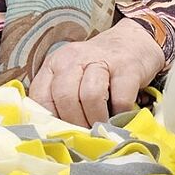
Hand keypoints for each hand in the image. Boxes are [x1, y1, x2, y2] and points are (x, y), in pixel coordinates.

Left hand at [29, 19, 163, 127]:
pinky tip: (120, 114)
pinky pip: (120, 100)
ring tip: (101, 127)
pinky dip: (120, 114)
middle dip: (75, 123)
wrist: (133, 41)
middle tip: (85, 133)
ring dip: (96, 119)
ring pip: (91, 96)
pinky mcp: (128, 68)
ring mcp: (102, 60)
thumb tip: (58, 133)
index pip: (41, 97)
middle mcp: (74, 58)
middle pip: (65, 97)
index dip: (51, 121)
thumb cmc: (97, 67)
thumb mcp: (71, 77)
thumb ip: (60, 98)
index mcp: (55, 64)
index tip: (63, 132)